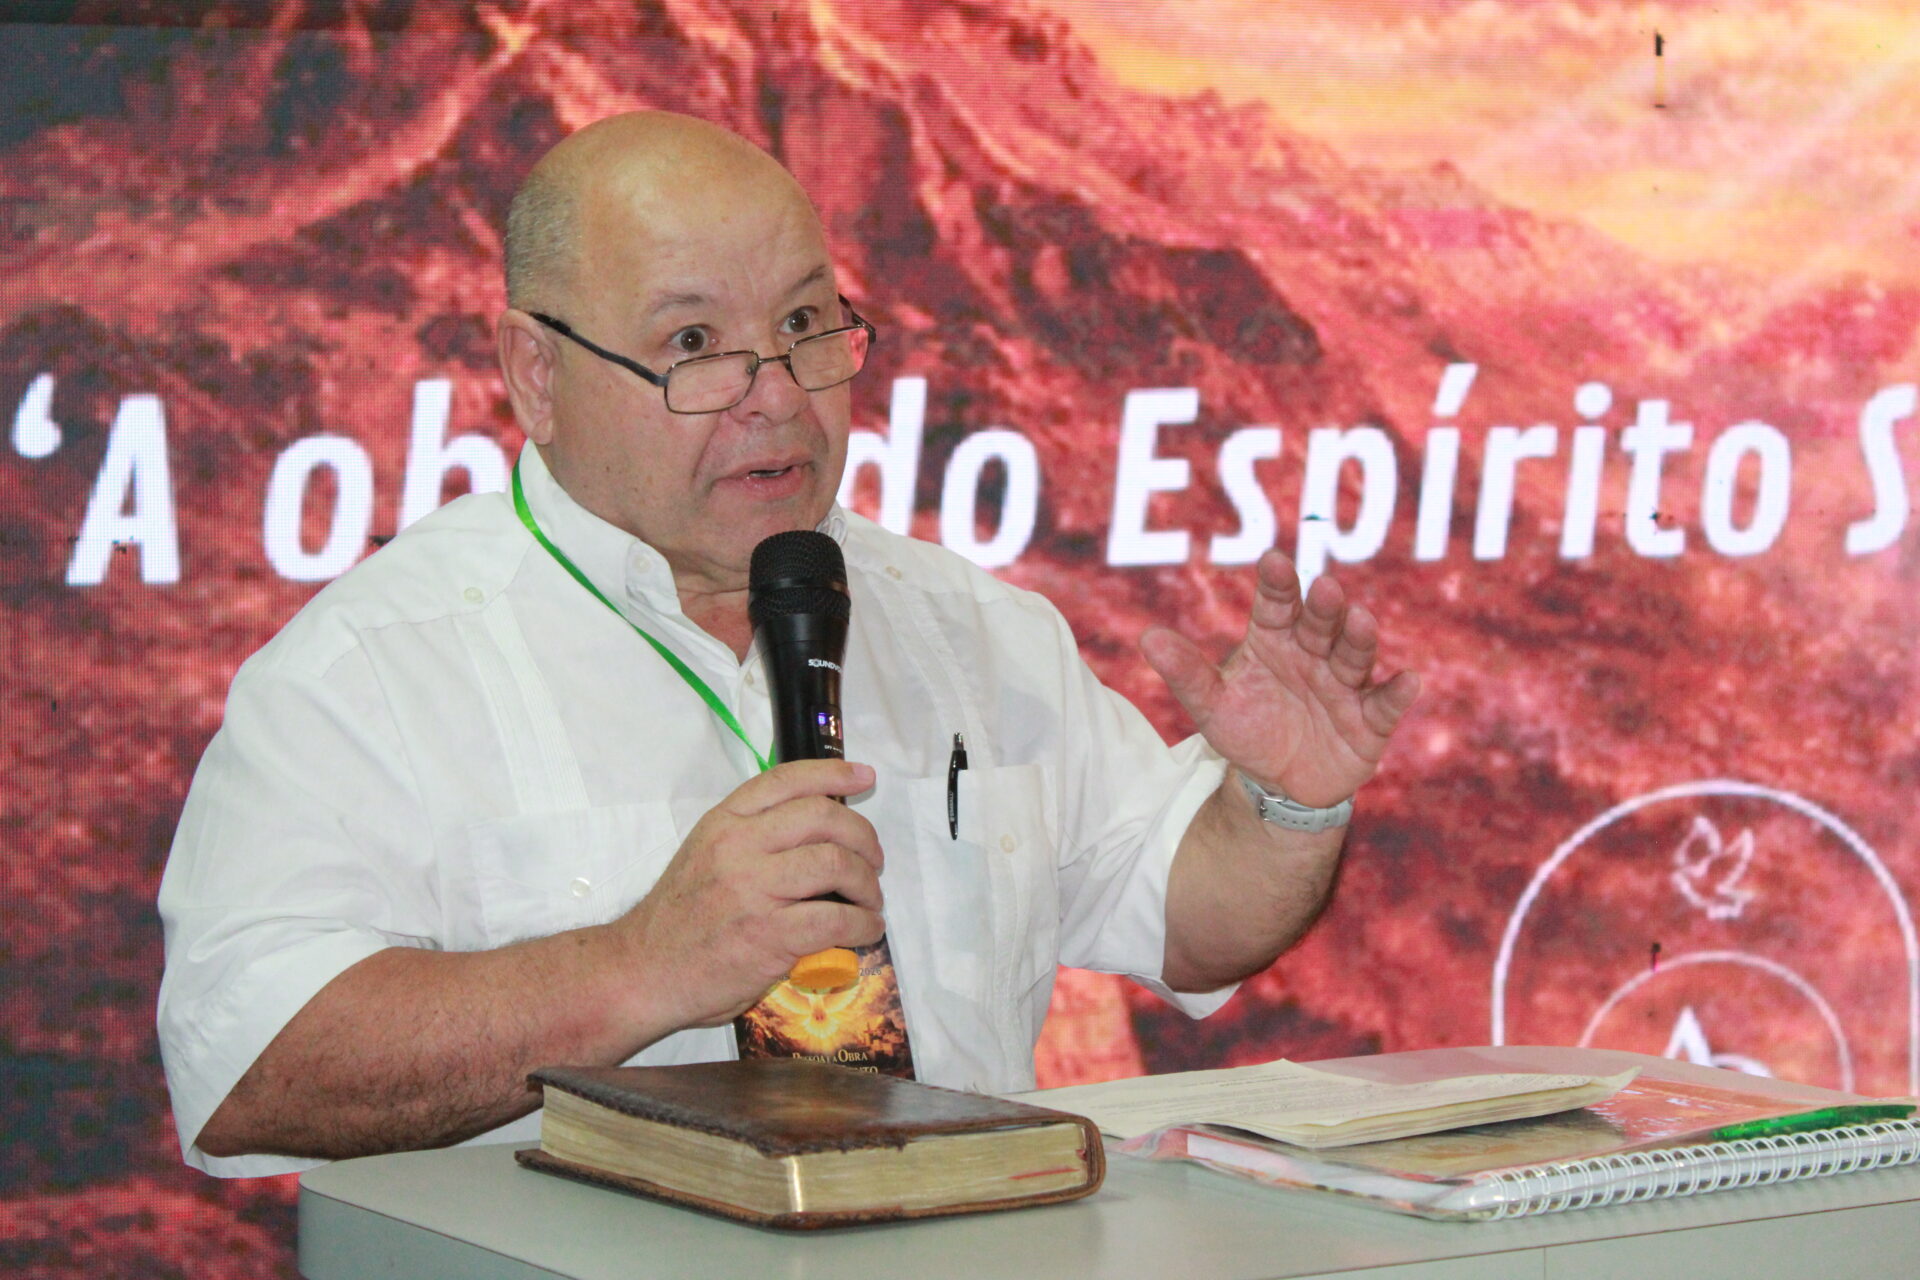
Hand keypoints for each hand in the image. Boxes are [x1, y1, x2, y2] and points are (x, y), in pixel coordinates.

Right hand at [612, 759, 884, 1028]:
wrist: (643, 971)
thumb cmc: (680, 919)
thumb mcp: (705, 854)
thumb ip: (751, 838)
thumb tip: (816, 836)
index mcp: (723, 822)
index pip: (788, 780)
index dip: (834, 773)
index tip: (864, 777)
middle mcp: (738, 846)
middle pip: (824, 817)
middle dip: (863, 836)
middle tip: (873, 860)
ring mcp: (754, 889)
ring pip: (836, 863)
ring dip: (867, 883)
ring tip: (870, 900)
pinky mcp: (770, 934)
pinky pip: (836, 918)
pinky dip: (863, 923)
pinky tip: (865, 929)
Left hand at [1141, 551, 1419, 808]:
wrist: (1278, 784)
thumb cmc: (1247, 730)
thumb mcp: (1211, 706)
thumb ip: (1186, 673)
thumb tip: (1148, 638)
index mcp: (1275, 639)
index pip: (1276, 604)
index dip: (1276, 584)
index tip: (1272, 561)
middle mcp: (1314, 652)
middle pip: (1320, 624)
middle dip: (1323, 607)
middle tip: (1323, 588)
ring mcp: (1345, 684)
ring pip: (1354, 655)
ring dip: (1359, 638)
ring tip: (1361, 621)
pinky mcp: (1370, 720)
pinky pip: (1384, 704)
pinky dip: (1396, 693)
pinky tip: (1409, 680)